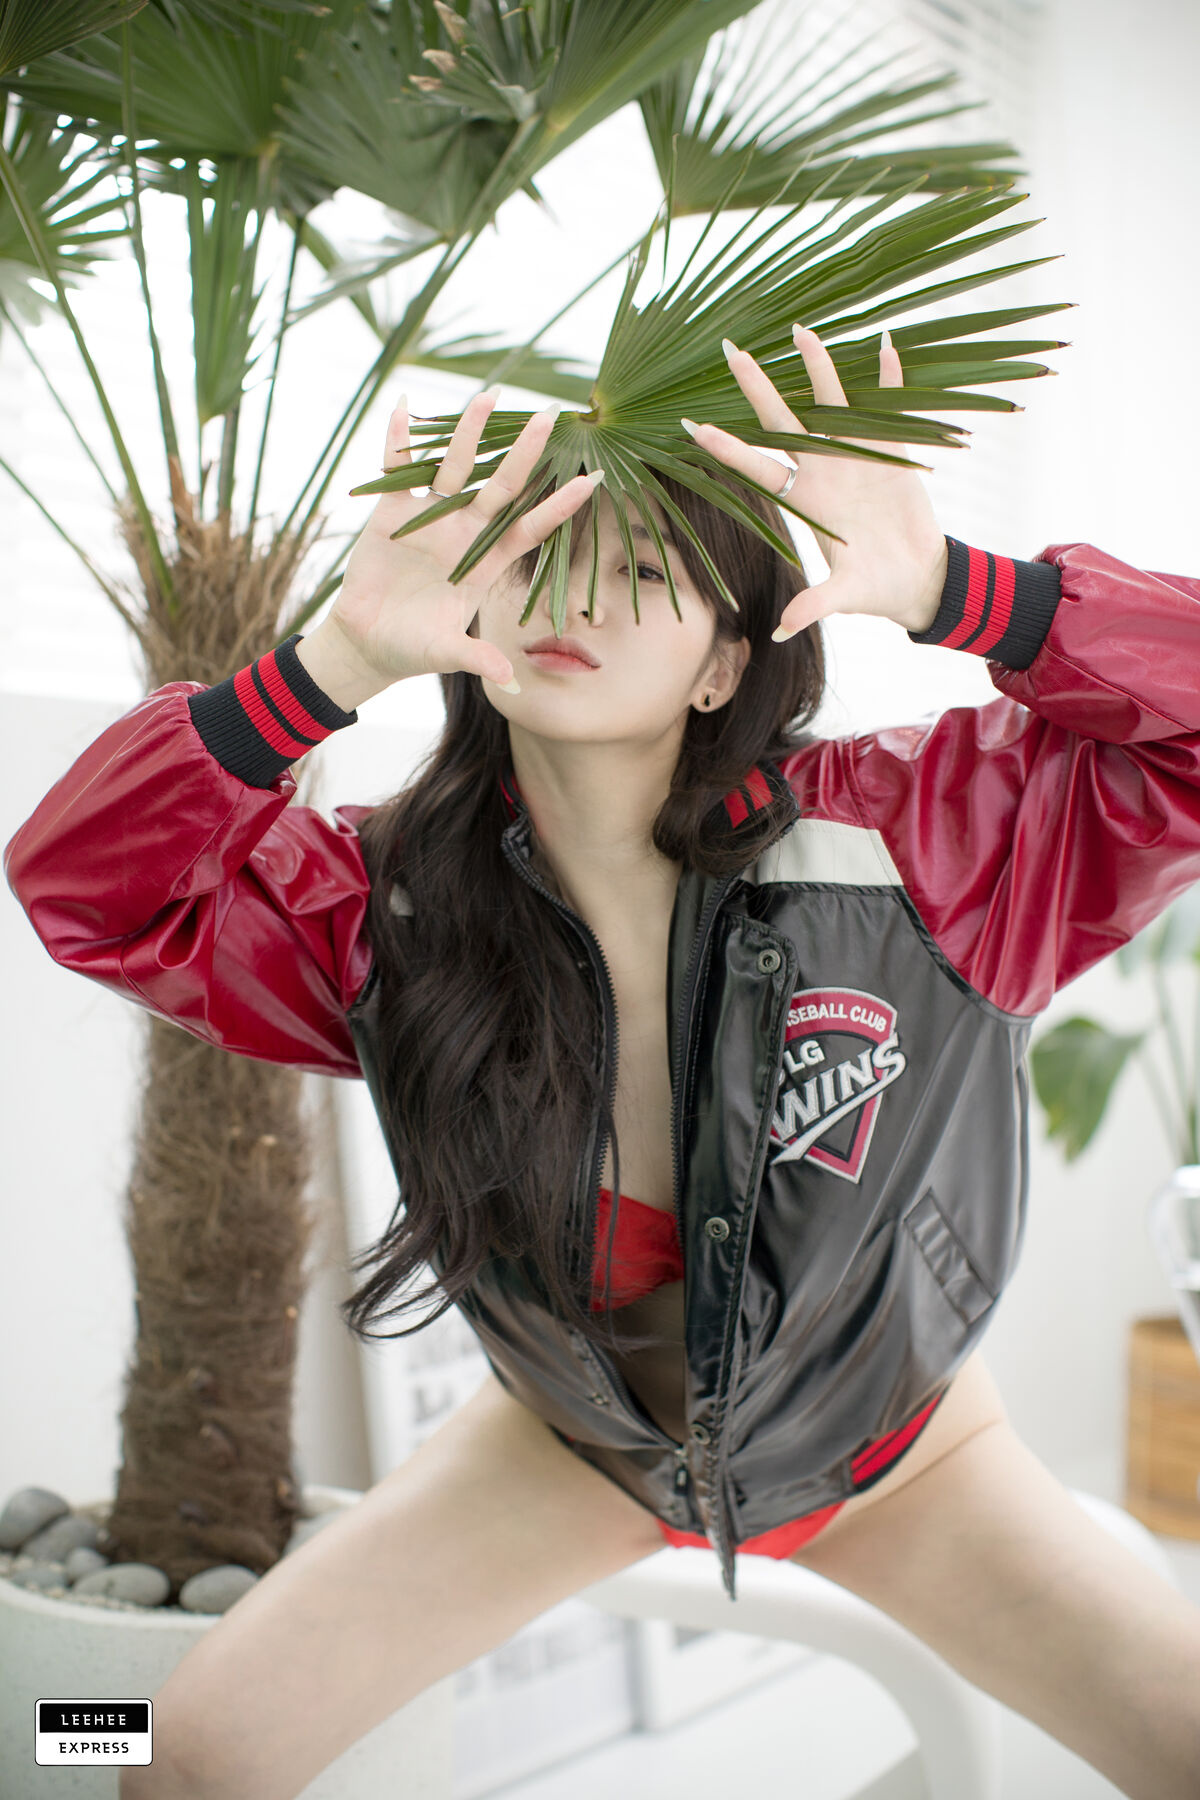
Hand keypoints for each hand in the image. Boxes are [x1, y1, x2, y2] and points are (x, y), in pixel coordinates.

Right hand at [330, 389, 603, 688]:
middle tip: (550, 413)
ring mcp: (429, 519)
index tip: (592, 480)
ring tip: (488, 393)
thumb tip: (511, 683)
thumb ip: (479, 661)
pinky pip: (396, 471)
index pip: (530, 529)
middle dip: (524, 452)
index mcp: (485, 563)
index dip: (559, 507)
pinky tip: (402, 405)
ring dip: (468, 433)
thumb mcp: (447, 656)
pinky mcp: (391, 514)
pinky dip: (396, 441)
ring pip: (454, 467)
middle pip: (500, 486)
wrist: (368, 642)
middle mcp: (464, 533)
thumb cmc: (413, 649)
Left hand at [681, 326, 947, 636]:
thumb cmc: (876, 588)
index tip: (691, 426)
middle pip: (783, 419)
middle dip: (757, 386)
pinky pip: (891, 408)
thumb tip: (782, 632)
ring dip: (819, 367)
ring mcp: (857, 456)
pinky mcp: (894, 452)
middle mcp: (824, 469)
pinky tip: (887, 345)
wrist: (919, 579)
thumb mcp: (844, 596)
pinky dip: (892, 379)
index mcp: (806, 499)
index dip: (727, 448)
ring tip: (801, 330)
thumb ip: (813, 606)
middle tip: (731, 349)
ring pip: (832, 401)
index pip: (758, 466)